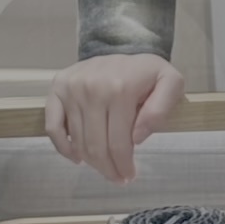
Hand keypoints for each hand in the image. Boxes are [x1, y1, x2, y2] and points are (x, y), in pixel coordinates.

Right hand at [45, 53, 185, 183]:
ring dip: (90, 162)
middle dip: (107, 169)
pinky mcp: (58, 88)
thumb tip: (137, 137)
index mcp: (120, 88)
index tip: (129, 175)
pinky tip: (77, 156)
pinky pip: (53, 127)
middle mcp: (92, 87)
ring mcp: (72, 88)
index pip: (118, 142)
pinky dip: (63, 148)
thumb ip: (162, 109)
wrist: (125, 45)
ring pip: (77, 141)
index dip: (123, 165)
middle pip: (96, 146)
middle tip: (117, 178)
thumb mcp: (171, 82)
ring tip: (104, 167)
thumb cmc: (147, 72)